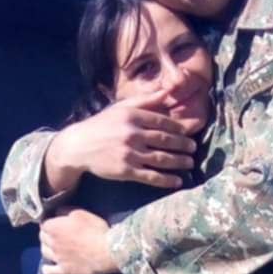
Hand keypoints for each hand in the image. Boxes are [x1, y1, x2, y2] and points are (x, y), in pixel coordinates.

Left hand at [40, 208, 117, 273]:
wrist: (107, 252)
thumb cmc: (95, 230)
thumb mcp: (80, 213)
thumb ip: (65, 211)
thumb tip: (56, 213)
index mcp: (54, 227)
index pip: (44, 223)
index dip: (50, 223)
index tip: (55, 223)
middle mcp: (52, 243)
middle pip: (42, 238)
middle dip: (47, 235)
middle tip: (55, 235)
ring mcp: (57, 258)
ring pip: (44, 252)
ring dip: (47, 249)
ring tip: (54, 249)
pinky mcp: (64, 271)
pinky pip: (48, 272)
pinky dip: (47, 269)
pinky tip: (50, 267)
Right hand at [45, 96, 196, 193]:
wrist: (79, 146)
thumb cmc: (102, 125)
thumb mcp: (122, 108)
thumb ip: (146, 100)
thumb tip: (168, 92)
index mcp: (132, 116)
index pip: (162, 121)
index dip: (179, 127)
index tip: (190, 131)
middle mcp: (132, 134)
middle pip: (165, 140)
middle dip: (183, 145)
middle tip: (193, 148)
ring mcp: (129, 153)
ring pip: (161, 159)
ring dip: (179, 162)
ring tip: (190, 163)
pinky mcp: (126, 171)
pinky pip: (151, 176)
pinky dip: (166, 180)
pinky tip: (177, 181)